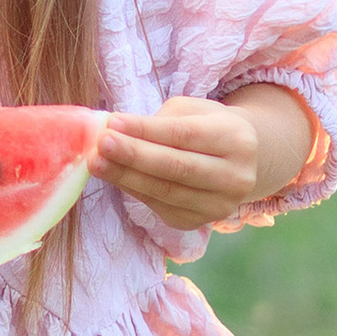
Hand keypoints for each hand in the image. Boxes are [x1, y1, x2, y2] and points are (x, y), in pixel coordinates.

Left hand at [98, 88, 313, 233]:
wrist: (239, 164)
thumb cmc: (207, 128)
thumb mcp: (192, 112)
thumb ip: (159, 121)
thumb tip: (114, 129)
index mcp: (237, 139)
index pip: (184, 135)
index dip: (147, 131)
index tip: (112, 122)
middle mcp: (235, 177)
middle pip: (176, 167)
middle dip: (134, 156)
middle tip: (100, 145)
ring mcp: (219, 205)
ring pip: (165, 191)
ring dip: (126, 177)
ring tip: (97, 162)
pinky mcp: (198, 222)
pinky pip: (159, 206)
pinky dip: (133, 190)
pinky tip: (114, 176)